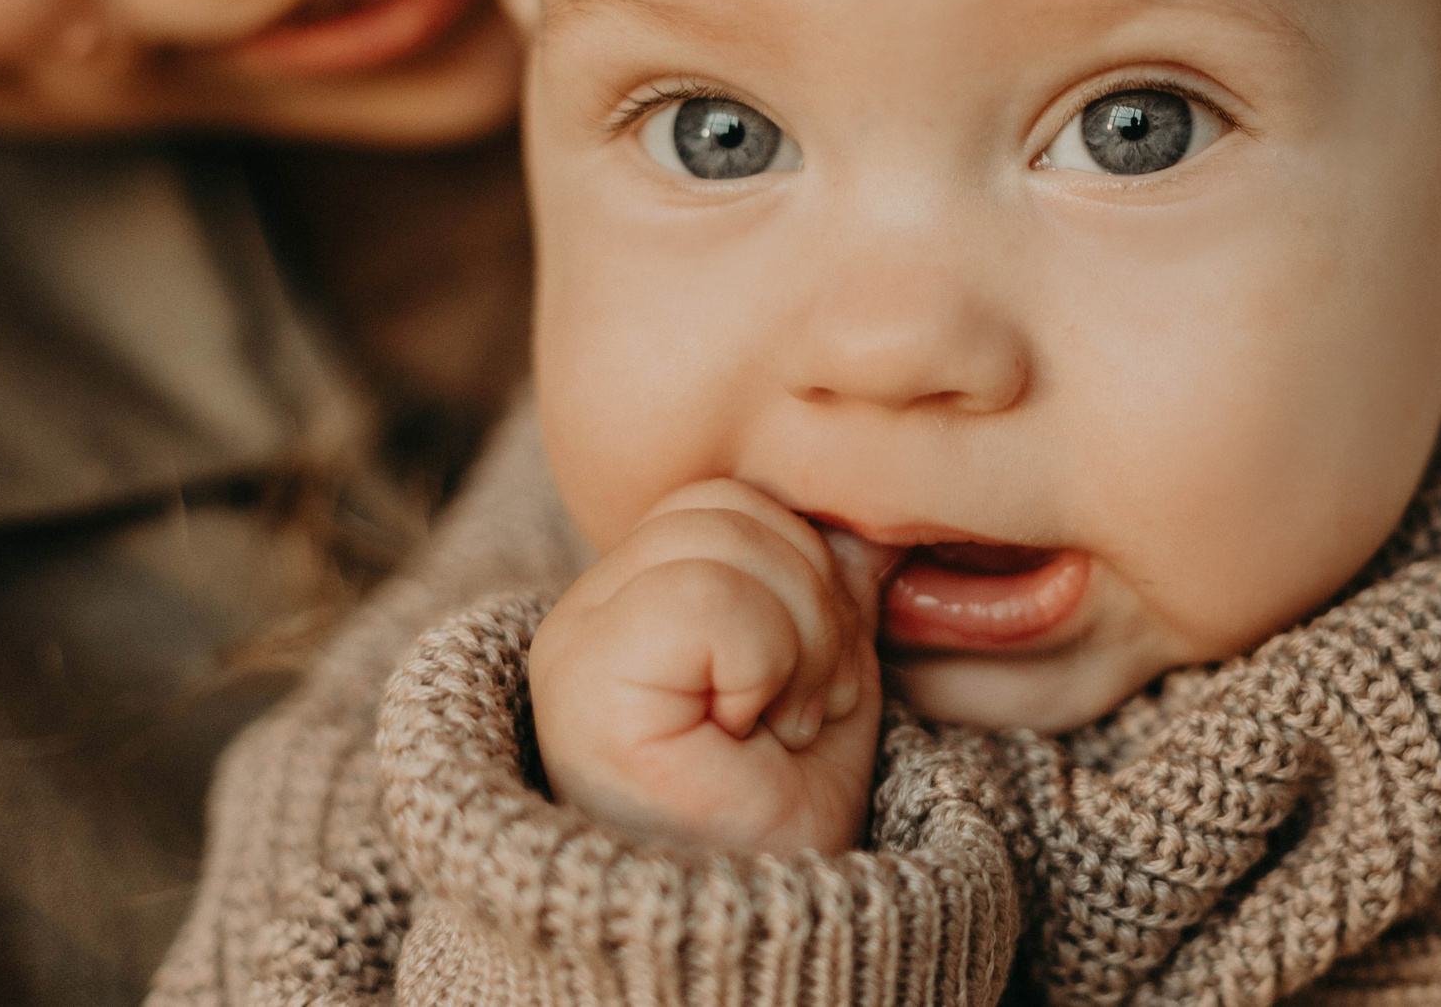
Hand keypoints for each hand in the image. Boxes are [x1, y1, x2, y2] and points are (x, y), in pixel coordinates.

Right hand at [528, 478, 896, 854]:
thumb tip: (867, 516)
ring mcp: (573, 643)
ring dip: (796, 634)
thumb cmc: (779, 826)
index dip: (806, 569)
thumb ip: (831, 585)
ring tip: (779, 720)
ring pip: (719, 536)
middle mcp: (585, 612)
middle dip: (811, 599)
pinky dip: (763, 659)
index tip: (817, 680)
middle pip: (726, 505)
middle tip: (805, 705)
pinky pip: (706, 594)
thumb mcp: (825, 674)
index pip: (729, 501)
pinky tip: (747, 732)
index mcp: (634, 601)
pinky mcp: (579, 682)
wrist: (758, 940)